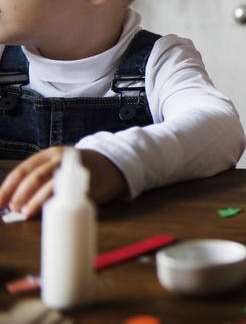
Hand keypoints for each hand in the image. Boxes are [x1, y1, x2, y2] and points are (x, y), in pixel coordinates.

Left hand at [0, 147, 125, 217]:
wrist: (113, 165)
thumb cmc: (78, 168)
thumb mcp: (57, 165)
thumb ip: (37, 180)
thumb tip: (13, 204)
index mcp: (49, 154)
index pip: (23, 170)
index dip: (8, 188)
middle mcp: (61, 159)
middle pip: (35, 177)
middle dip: (20, 195)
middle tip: (13, 209)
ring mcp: (75, 170)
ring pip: (50, 184)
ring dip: (35, 201)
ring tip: (26, 213)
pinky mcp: (87, 183)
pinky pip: (68, 193)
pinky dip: (54, 203)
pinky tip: (48, 211)